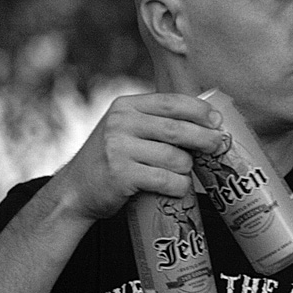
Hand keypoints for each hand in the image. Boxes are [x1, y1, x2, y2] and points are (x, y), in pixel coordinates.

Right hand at [51, 92, 224, 220]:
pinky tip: (179, 187)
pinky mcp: (121, 175)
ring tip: (184, 172)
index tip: (216, 120)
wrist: (75, 190)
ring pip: (174, 157)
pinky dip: (178, 186)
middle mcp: (120, 123)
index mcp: (125, 107)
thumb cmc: (110, 159)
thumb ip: (152, 120)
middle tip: (217, 145)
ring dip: (187, 168)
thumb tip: (203, 120)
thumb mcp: (123, 129)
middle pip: (176, 129)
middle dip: (203, 138)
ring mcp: (119, 148)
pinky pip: (164, 179)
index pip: (169, 102)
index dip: (198, 110)